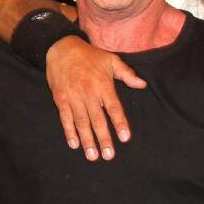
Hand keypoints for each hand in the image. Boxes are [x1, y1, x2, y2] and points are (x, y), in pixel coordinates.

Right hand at [46, 36, 145, 159]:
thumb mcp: (111, 60)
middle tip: (108, 155)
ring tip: (92, 155)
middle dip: (103, 139)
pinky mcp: (60, 98)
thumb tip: (142, 84)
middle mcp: (88, 93)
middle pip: (97, 120)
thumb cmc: (89, 55)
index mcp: (103, 85)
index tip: (125, 138)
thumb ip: (127, 74)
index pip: (114, 108)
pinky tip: (74, 144)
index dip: (120, 123)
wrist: (61, 47)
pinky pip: (65, 117)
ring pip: (81, 122)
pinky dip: (69, 131)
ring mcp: (73, 96)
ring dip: (87, 140)